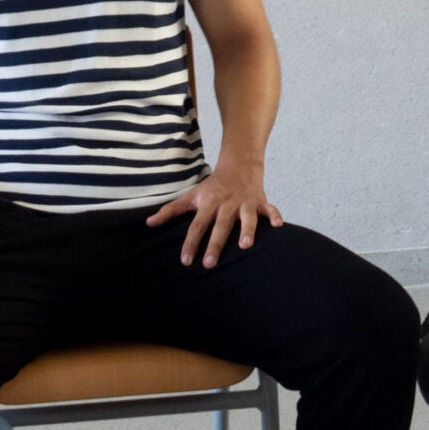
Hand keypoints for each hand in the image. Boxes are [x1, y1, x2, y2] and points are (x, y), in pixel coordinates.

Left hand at [146, 161, 282, 267]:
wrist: (238, 165)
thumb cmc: (213, 186)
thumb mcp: (191, 196)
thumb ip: (171, 210)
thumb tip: (149, 223)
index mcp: (209, 204)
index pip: (197, 226)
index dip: (191, 243)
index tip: (186, 261)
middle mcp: (226, 205)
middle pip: (220, 226)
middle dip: (215, 244)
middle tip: (209, 264)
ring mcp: (244, 203)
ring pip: (246, 218)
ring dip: (246, 230)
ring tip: (245, 246)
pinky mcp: (260, 202)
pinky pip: (269, 209)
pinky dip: (274, 215)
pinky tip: (279, 225)